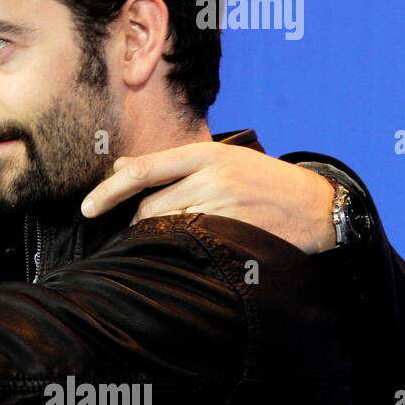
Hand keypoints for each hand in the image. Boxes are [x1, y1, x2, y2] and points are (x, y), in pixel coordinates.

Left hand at [80, 143, 336, 254]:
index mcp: (205, 154)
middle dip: (142, 223)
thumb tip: (120, 167)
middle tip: (152, 231)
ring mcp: (225, 204)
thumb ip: (170, 164)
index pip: (143, 170)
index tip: (86, 208)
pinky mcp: (236, 231)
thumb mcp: (219, 160)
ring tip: (178, 239)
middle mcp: (212, 176)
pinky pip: (191, 243)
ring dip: (161, 238)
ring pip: (168, 228)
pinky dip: (182, 248)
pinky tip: (190, 250)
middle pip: (150, 206)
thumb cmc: (261, 181)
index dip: (108, 191)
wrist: (317, 205)